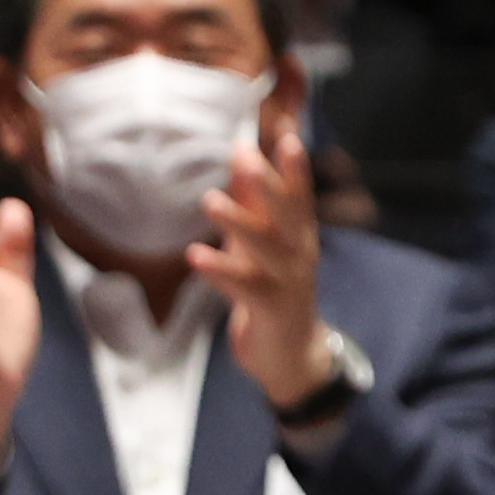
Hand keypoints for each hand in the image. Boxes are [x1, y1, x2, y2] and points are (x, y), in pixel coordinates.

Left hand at [191, 104, 332, 405]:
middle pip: (286, 216)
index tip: (288, 138)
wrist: (291, 356)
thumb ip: (253, 203)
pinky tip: (195, 255)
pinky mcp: (270, 310)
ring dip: (237, 223)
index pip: (299, 198)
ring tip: (209, 200)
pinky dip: (220, 270)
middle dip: (268, 186)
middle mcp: (298, 256)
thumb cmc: (272, 293)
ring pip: (265, 248)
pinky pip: (244, 286)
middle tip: (247, 157)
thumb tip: (241, 154)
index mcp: (299, 238)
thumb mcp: (262, 244)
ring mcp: (287, 284)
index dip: (295, 170)